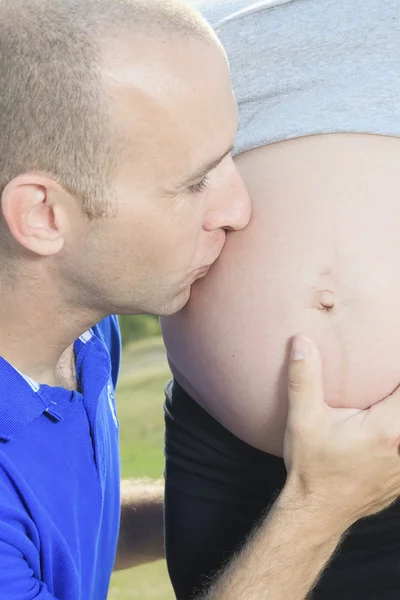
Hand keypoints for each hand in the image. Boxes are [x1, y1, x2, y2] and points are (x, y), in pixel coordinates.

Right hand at [284, 334, 399, 529]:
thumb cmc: (311, 467)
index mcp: (387, 428)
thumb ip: (304, 379)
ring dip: (399, 409)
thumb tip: (301, 342)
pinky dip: (399, 435)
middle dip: (399, 392)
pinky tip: (387, 428)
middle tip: (388, 381)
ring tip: (387, 402)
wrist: (316, 512)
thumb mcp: (303, 421)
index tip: (392, 355)